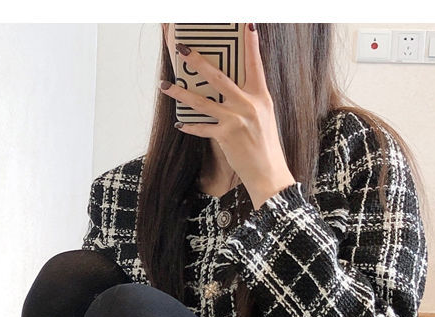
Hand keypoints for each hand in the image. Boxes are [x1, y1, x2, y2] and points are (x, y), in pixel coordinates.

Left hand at [160, 24, 296, 209]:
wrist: (268, 173)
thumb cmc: (265, 147)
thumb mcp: (264, 117)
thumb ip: (250, 101)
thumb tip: (231, 90)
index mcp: (260, 96)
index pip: (254, 64)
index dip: (250, 44)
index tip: (247, 24)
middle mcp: (248, 104)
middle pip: (218, 77)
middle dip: (197, 62)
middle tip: (183, 49)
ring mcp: (236, 119)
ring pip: (201, 101)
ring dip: (180, 93)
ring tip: (165, 85)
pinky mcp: (225, 136)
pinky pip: (202, 128)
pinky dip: (189, 126)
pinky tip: (179, 123)